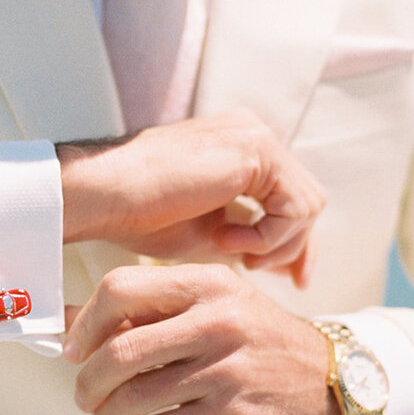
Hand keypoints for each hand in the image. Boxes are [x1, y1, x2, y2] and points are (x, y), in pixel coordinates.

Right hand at [58, 109, 324, 287]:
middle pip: (306, 200)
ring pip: (307, 205)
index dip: (297, 242)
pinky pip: (293, 207)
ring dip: (274, 242)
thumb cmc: (140, 214)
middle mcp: (253, 135)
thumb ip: (248, 235)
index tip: (295, 279)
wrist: (106, 194)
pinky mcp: (256, 150)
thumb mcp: (208, 231)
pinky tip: (225, 239)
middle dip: (292, 246)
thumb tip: (281, 260)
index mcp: (241, 149)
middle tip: (254, 269)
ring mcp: (256, 137)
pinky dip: (266, 235)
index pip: (291, 197)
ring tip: (230, 250)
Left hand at [64, 263, 341, 414]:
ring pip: (133, 396)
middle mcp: (215, 321)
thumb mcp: (214, 306)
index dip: (86, 323)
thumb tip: (70, 321)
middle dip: (88, 380)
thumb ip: (148, 311)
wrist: (329, 382)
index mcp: (205, 284)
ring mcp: (223, 369)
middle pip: (120, 349)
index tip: (73, 349)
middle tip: (84, 395)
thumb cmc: (258, 342)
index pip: (121, 289)